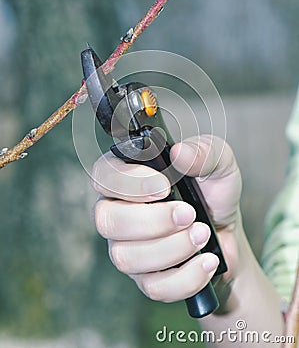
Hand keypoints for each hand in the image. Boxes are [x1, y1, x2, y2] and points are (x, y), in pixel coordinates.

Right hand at [92, 135, 241, 302]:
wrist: (228, 234)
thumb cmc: (213, 194)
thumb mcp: (219, 164)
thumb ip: (203, 151)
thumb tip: (179, 154)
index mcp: (128, 178)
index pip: (103, 175)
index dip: (127, 183)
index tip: (164, 186)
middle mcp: (118, 212)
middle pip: (107, 220)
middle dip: (152, 220)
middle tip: (189, 214)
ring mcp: (127, 248)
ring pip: (126, 257)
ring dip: (172, 247)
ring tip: (203, 234)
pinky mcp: (145, 278)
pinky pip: (153, 286)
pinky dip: (186, 275)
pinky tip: (207, 260)